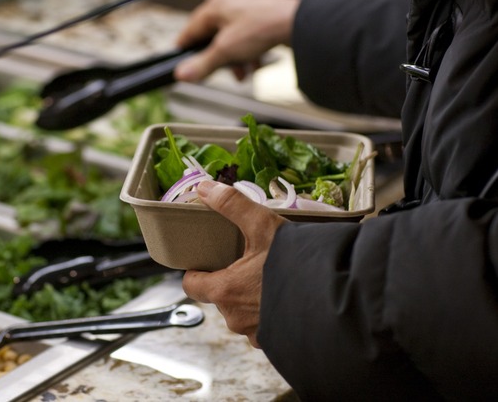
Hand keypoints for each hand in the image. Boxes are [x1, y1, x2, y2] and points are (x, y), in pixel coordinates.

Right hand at [174, 0, 299, 81]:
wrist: (297, 24)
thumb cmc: (263, 27)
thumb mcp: (226, 51)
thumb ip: (202, 64)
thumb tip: (182, 74)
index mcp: (215, 6)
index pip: (190, 30)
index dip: (185, 49)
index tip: (182, 63)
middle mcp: (229, 3)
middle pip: (212, 37)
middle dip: (218, 59)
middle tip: (219, 73)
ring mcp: (246, 9)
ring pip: (230, 40)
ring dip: (234, 60)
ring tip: (241, 73)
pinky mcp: (260, 17)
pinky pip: (246, 38)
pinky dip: (247, 53)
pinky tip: (253, 65)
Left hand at [182, 180, 286, 347]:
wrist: (339, 298)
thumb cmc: (297, 263)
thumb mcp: (264, 226)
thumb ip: (232, 205)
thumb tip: (204, 188)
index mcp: (225, 291)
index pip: (192, 285)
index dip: (196, 271)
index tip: (207, 261)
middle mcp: (236, 318)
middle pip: (220, 297)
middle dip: (232, 282)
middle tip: (249, 264)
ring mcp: (256, 333)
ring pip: (243, 313)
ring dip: (252, 299)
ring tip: (271, 279)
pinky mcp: (276, 344)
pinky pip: (265, 327)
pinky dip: (272, 314)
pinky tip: (287, 298)